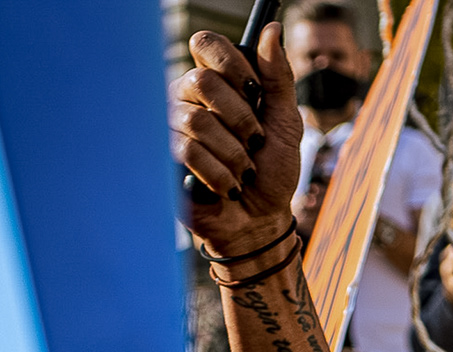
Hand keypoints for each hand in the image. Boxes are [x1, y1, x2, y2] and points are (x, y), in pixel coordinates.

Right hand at [173, 25, 302, 257]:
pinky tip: (228, 186)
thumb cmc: (273, 170)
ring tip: (244, 171)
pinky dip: (220, 174)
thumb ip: (278, 77)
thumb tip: (272, 31)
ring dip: (234, 153)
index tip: (254, 91)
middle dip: (240, 118)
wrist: (261, 219)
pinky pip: (189, 153)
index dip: (231, 64)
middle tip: (256, 141)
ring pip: (197, 121)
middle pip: (201, 82)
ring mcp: (174, 127)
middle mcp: (189, 98)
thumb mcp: (286, 121)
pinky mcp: (166, 159)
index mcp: (218, 83)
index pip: (206, 45)